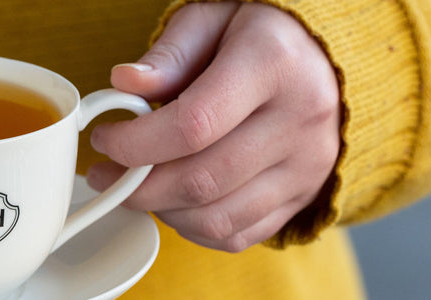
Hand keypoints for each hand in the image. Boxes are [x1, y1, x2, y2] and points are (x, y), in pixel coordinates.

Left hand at [88, 2, 340, 251]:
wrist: (326, 55)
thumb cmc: (258, 32)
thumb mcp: (212, 19)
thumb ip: (169, 54)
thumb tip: (124, 82)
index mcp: (274, 64)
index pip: (192, 125)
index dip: (136, 142)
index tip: (105, 138)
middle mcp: (300, 119)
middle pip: (201, 180)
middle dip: (137, 187)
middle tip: (105, 174)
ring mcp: (307, 165)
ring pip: (217, 217)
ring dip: (161, 210)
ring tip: (137, 187)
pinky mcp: (304, 195)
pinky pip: (238, 234)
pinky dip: (193, 228)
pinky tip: (173, 201)